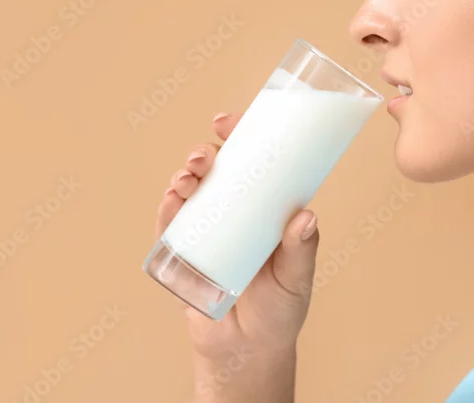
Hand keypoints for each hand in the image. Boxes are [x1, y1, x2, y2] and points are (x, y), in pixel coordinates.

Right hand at [155, 111, 320, 361]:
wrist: (247, 353)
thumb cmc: (279, 312)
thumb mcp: (296, 278)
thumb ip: (300, 250)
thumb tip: (306, 217)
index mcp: (262, 210)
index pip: (250, 163)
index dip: (238, 136)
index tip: (227, 121)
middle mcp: (232, 213)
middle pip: (214, 171)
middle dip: (204, 154)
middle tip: (205, 155)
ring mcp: (204, 231)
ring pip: (189, 192)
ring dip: (184, 177)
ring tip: (188, 178)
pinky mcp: (182, 254)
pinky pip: (169, 226)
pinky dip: (167, 209)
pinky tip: (172, 200)